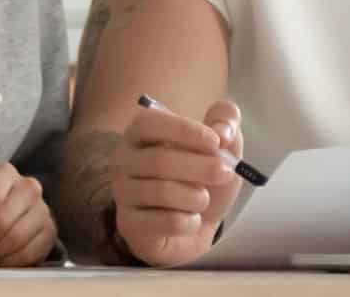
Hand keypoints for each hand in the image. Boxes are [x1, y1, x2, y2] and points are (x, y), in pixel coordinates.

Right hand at [110, 100, 243, 266]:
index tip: (216, 142)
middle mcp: (123, 160)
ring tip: (203, 199)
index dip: (183, 131)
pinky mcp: (129, 224)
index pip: (149, 123)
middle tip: (226, 173)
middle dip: (200, 167)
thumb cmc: (203, 179)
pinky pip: (167, 222)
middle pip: (158, 161)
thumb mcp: (222, 145)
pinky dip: (190, 222)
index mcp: (139, 133)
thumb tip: (223, 132)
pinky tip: (191, 220)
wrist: (195, 228)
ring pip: (162, 192)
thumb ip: (226, 121)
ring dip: (196, 197)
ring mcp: (122, 193)